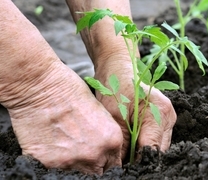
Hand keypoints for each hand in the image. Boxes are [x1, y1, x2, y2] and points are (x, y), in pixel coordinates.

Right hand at [6, 60, 123, 174]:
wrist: (40, 87)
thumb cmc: (70, 90)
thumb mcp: (100, 112)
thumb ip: (105, 136)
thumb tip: (105, 150)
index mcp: (112, 140)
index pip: (114, 165)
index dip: (107, 161)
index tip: (101, 158)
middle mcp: (95, 155)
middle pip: (97, 172)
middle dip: (92, 164)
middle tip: (82, 150)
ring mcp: (71, 161)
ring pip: (77, 172)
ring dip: (73, 162)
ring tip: (64, 143)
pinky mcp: (48, 163)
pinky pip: (54, 169)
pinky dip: (53, 160)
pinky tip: (51, 143)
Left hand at [94, 55, 176, 159]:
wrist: (118, 68)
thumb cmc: (115, 87)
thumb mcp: (114, 118)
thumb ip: (122, 145)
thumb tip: (122, 166)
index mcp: (160, 113)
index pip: (152, 150)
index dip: (138, 163)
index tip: (125, 169)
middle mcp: (169, 117)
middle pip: (158, 151)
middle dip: (141, 159)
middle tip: (123, 163)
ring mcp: (169, 119)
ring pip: (158, 147)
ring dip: (143, 153)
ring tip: (126, 155)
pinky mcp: (164, 120)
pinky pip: (156, 140)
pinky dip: (144, 145)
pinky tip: (132, 145)